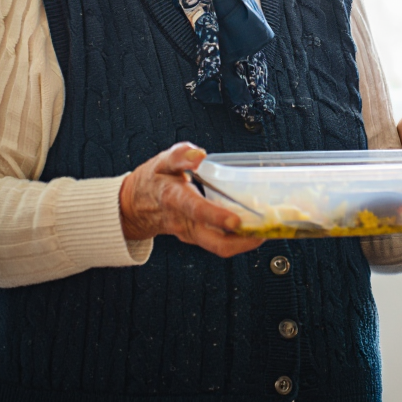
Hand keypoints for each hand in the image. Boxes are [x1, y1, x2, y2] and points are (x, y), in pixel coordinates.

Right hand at [119, 143, 264, 257]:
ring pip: (219, 247)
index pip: (195, 209)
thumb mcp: (161, 162)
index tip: (235, 220)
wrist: (134, 207)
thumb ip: (180, 156)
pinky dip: (239, 239)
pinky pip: (219, 244)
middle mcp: (184, 221)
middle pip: (213, 241)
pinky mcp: (197, 237)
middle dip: (240, 241)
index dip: (215, 216)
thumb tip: (199, 154)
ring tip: (266, 229)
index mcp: (174, 199)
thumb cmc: (152, 182)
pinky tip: (254, 228)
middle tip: (263, 231)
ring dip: (244, 242)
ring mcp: (191, 233)